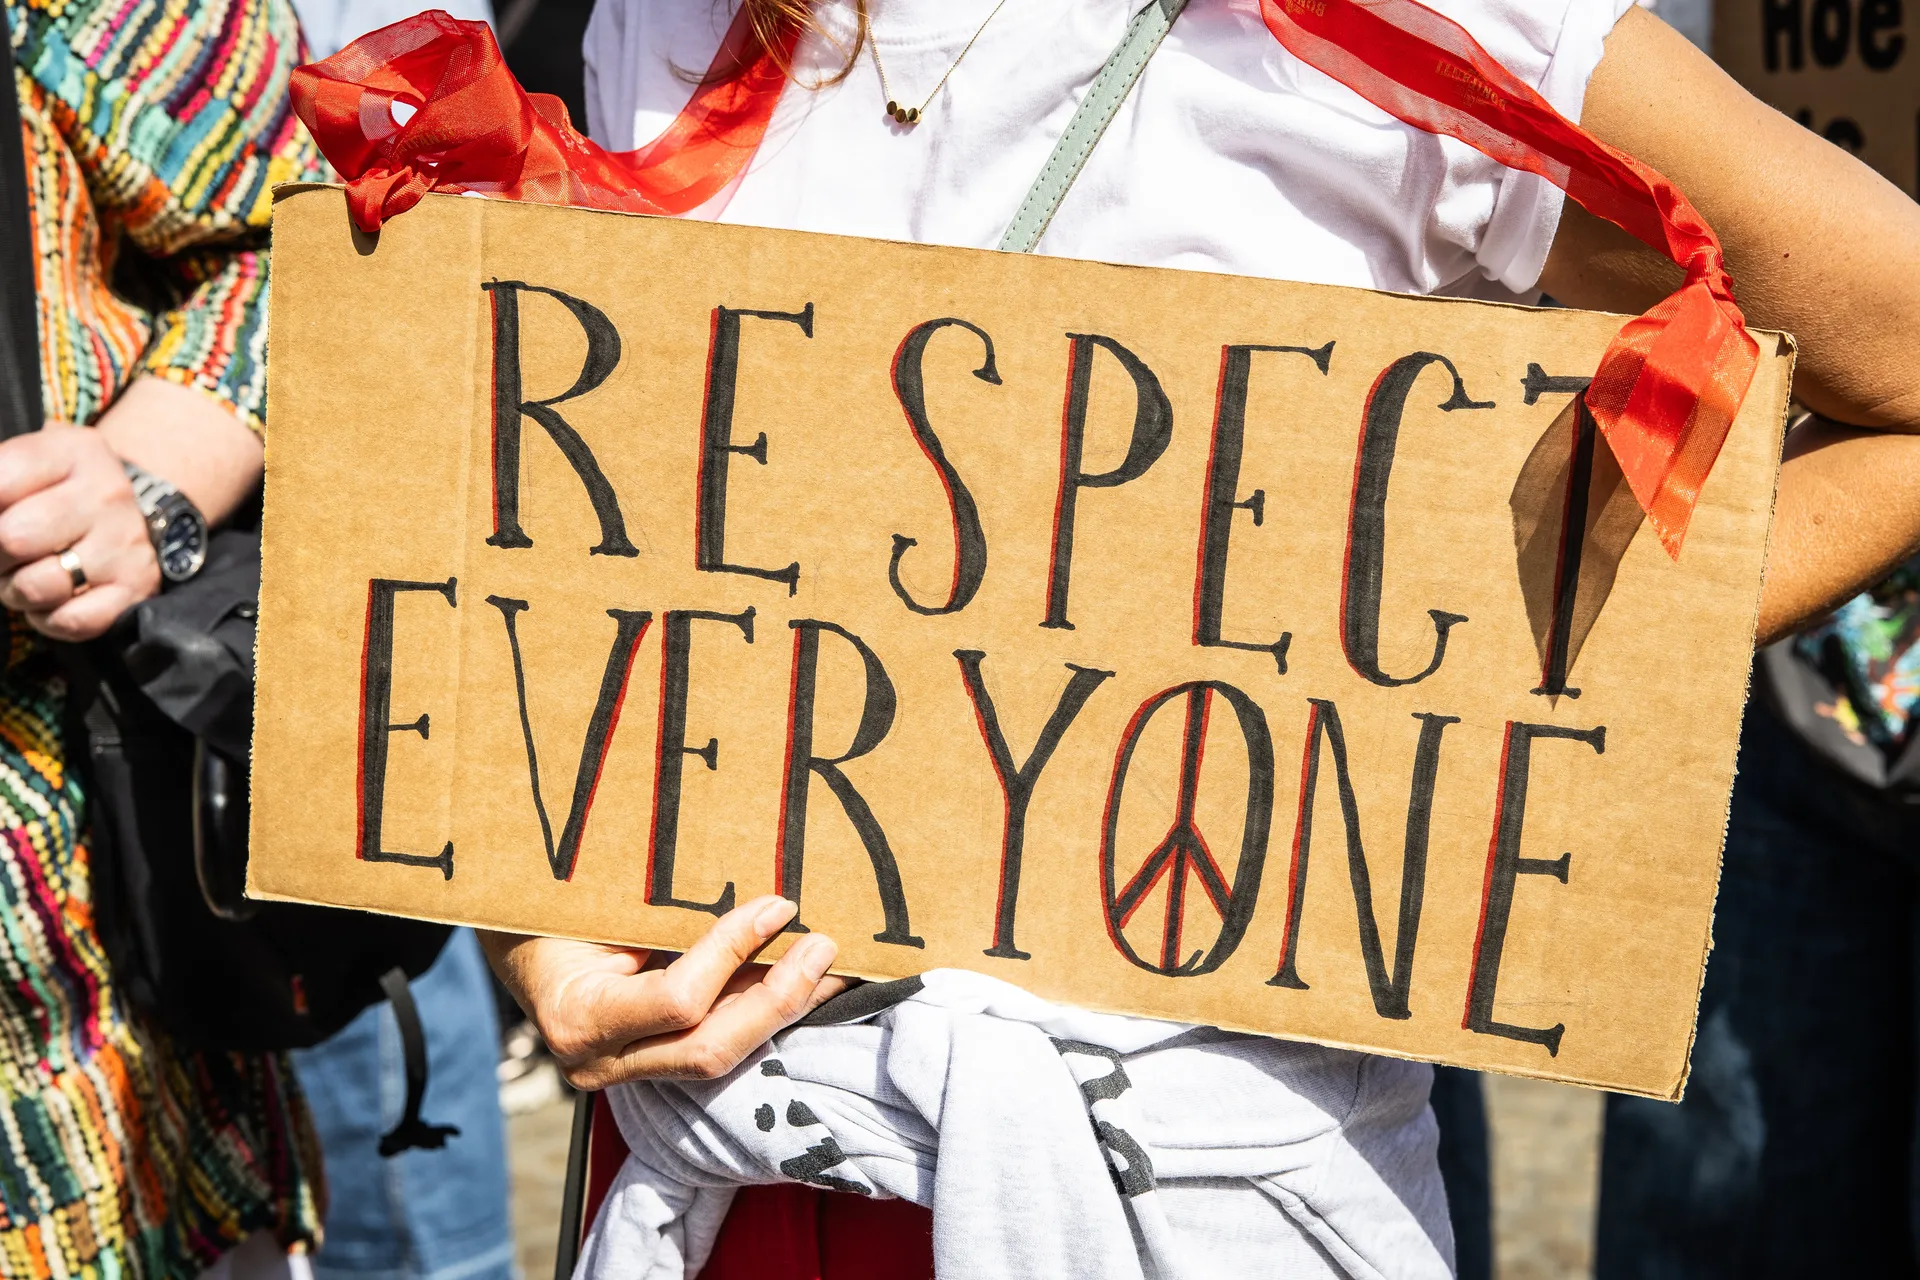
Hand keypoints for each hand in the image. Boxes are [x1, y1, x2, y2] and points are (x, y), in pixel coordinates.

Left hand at [0, 424, 157, 640]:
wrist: (129, 516)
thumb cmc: (57, 492)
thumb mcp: (26, 465)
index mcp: (74, 451)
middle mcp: (107, 494)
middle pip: (12, 538)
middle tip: (5, 554)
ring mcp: (125, 544)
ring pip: (38, 586)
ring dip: (16, 591)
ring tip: (26, 576)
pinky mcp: (136, 589)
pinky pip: (71, 621)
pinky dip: (50, 618)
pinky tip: (54, 600)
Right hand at [480, 896, 846, 1089]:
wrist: (513, 939)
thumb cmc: (550, 905)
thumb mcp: (594, 899)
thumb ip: (657, 909)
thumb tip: (753, 889)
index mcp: (578, 1016)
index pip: (677, 1000)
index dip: (733, 952)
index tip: (777, 905)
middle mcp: (600, 1061)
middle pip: (710, 1048)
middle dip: (779, 999)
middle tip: (824, 946)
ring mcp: (626, 1071)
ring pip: (721, 1054)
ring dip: (782, 1009)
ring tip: (830, 967)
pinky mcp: (651, 1065)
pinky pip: (715, 1042)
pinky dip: (760, 1011)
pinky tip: (801, 982)